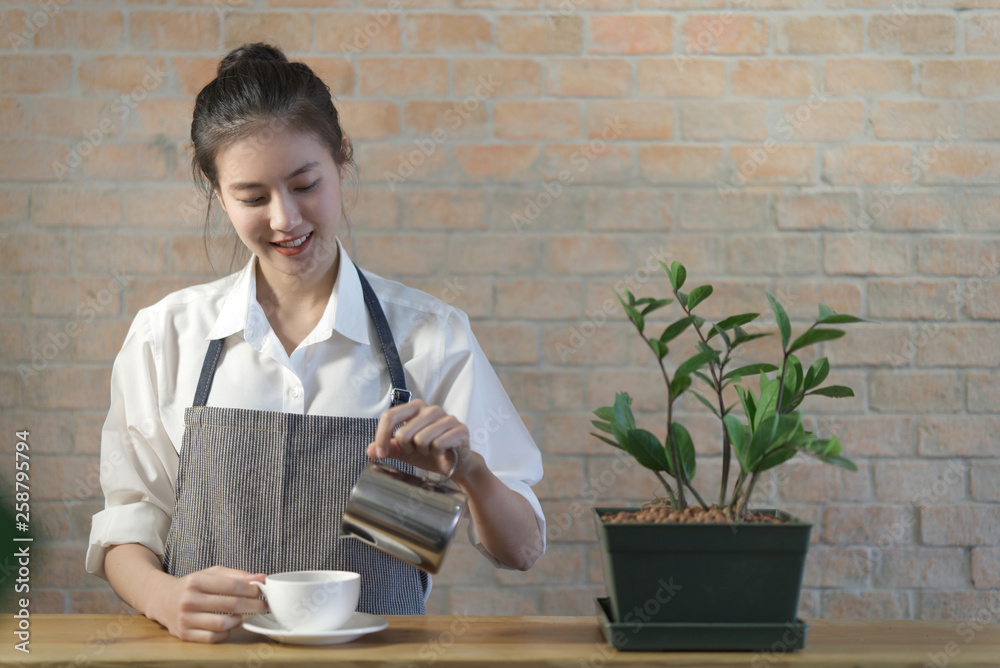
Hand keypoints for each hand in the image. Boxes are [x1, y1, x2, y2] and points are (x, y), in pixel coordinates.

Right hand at [147, 565, 266, 642]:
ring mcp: (186, 619)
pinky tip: (229, 624)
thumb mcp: (211, 574)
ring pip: (223, 623)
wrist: (162, 600)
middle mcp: (189, 600)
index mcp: (196, 581)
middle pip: (231, 605)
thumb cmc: (193, 586)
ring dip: (239, 620)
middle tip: (264, 605)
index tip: (261, 590)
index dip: (251, 589)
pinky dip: (226, 632)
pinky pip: (213, 637)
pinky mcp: (184, 634)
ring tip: (243, 615)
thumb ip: (237, 575)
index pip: (232, 586)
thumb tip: (262, 577)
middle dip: (253, 605)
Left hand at [366, 399, 471, 479]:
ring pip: (421, 439)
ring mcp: (447, 418)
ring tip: (430, 451)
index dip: (381, 437)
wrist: (456, 464)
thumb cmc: (430, 454)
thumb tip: (370, 450)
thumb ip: (388, 448)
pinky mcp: (460, 429)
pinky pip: (438, 444)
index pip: (389, 416)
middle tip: (417, 451)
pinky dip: (437, 454)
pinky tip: (442, 452)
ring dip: (423, 452)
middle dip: (407, 449)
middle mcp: (431, 409)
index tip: (381, 454)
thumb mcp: (405, 452)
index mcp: (415, 408)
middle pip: (404, 433)